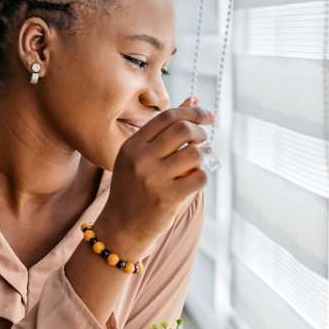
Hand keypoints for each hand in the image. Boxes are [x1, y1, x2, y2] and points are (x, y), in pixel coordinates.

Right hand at [96, 98, 212, 258]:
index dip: (192, 112)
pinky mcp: (166, 198)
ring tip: (193, 166)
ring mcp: (153, 179)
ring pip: (194, 155)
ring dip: (200, 158)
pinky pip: (199, 178)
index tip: (207, 116)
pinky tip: (191, 182)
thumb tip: (192, 101)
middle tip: (203, 140)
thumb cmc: (135, 188)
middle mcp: (140, 159)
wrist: (121, 227)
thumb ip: (164, 130)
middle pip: (183, 130)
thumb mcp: (140, 156)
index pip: (167, 117)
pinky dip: (201, 178)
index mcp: (132, 145)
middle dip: (200, 132)